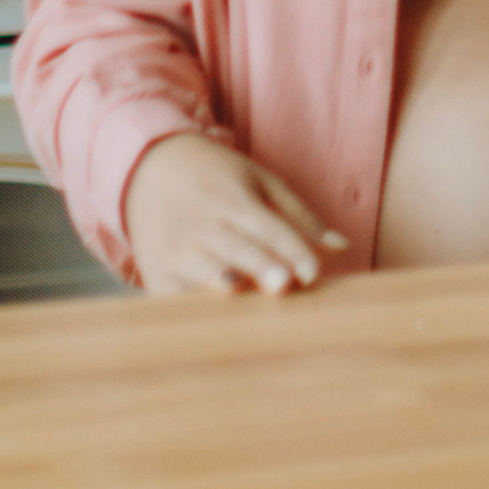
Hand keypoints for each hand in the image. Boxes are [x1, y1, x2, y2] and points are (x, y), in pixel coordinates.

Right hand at [122, 131, 345, 294]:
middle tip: (281, 285)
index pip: (269, 226)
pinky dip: (185, 304)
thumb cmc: (215, 177)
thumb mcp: (258, 180)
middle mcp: (206, 223)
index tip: (313, 274)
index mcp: (235, 198)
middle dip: (258, 264)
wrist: (146, 167)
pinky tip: (201, 321)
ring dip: (219, 283)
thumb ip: (299, 216)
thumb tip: (342, 247)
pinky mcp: (156, 272)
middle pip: (237, 247)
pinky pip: (172, 293)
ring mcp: (178, 248)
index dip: (291, 249)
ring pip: (202, 269)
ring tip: (236, 293)